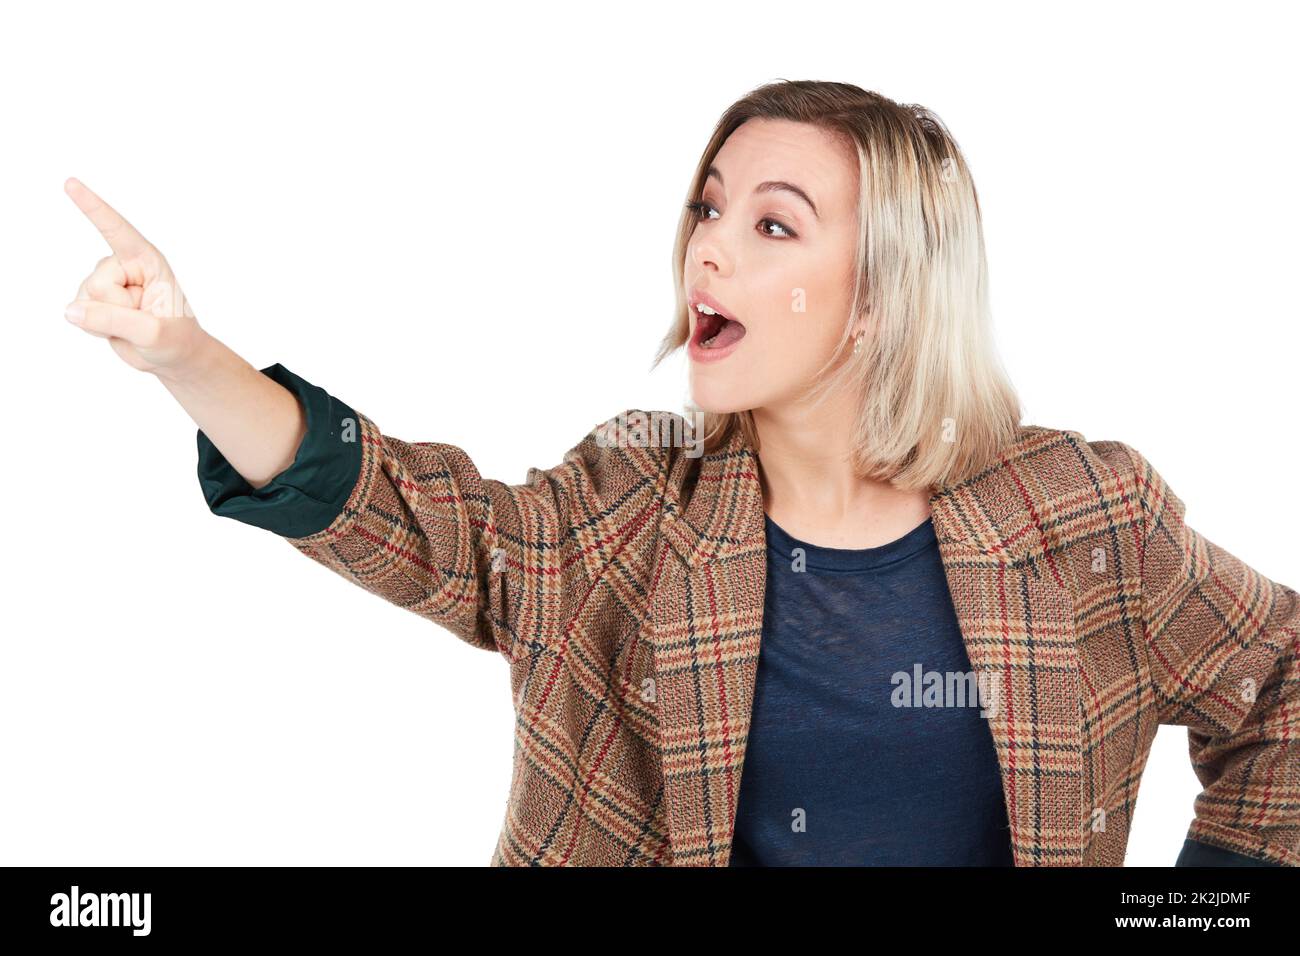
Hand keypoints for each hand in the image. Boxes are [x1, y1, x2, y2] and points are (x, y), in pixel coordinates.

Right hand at [63, 178, 206, 375]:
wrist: (175, 357)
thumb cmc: (176, 339)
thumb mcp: (153, 332)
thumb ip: (114, 320)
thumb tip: (70, 310)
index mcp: (147, 261)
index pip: (116, 230)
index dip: (93, 207)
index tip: (70, 183)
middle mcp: (124, 266)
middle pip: (98, 283)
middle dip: (117, 309)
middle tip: (144, 318)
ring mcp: (107, 282)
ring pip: (85, 299)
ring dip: (107, 321)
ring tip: (134, 324)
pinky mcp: (95, 300)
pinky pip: (79, 314)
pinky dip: (97, 327)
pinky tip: (118, 329)